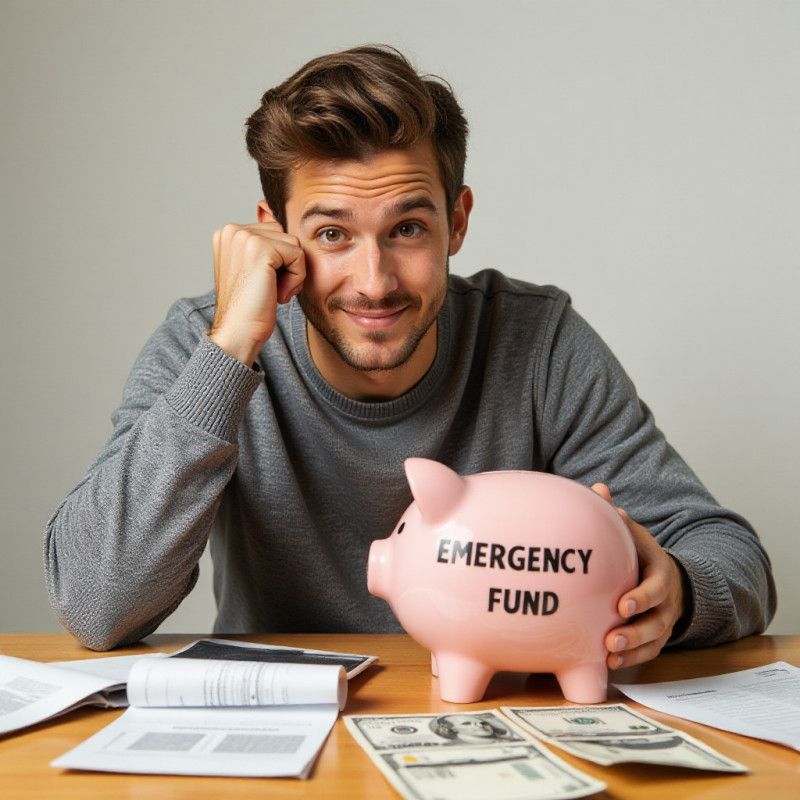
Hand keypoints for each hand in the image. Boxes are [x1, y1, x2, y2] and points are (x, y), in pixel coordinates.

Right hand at [209, 205, 305, 364]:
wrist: (237, 333)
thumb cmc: (249, 308)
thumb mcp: (253, 269)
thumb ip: (264, 248)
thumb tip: (290, 235)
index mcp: (227, 233)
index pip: (274, 232)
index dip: (278, 261)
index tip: (262, 283)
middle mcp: (231, 230)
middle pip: (285, 234)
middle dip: (286, 263)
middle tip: (268, 288)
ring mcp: (244, 237)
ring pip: (294, 244)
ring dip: (292, 272)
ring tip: (271, 291)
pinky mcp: (260, 248)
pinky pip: (298, 255)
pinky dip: (296, 278)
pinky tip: (277, 294)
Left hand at [592, 484, 688, 668]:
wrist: (670, 575)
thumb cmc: (642, 554)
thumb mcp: (635, 534)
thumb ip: (618, 517)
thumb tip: (599, 489)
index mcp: (660, 573)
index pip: (656, 587)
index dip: (642, 598)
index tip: (623, 605)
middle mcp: (667, 601)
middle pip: (657, 622)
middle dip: (635, 632)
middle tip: (611, 639)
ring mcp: (664, 620)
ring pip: (654, 641)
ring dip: (632, 650)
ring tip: (608, 655)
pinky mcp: (658, 636)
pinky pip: (650, 653)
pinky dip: (633, 659)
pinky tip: (610, 664)